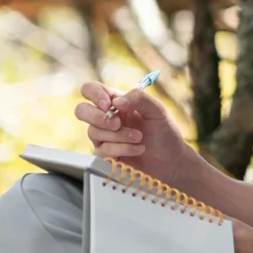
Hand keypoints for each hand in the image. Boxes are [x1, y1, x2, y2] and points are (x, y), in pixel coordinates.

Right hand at [75, 81, 193, 185]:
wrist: (171, 162)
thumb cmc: (165, 133)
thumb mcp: (158, 111)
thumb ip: (140, 99)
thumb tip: (117, 101)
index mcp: (117, 102)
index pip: (91, 90)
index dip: (94, 94)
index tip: (109, 105)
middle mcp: (107, 118)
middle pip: (81, 110)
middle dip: (97, 117)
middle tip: (117, 123)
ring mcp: (104, 137)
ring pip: (94, 132)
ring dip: (119, 135)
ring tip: (139, 138)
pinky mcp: (105, 156)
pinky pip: (102, 150)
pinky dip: (122, 148)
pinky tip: (138, 149)